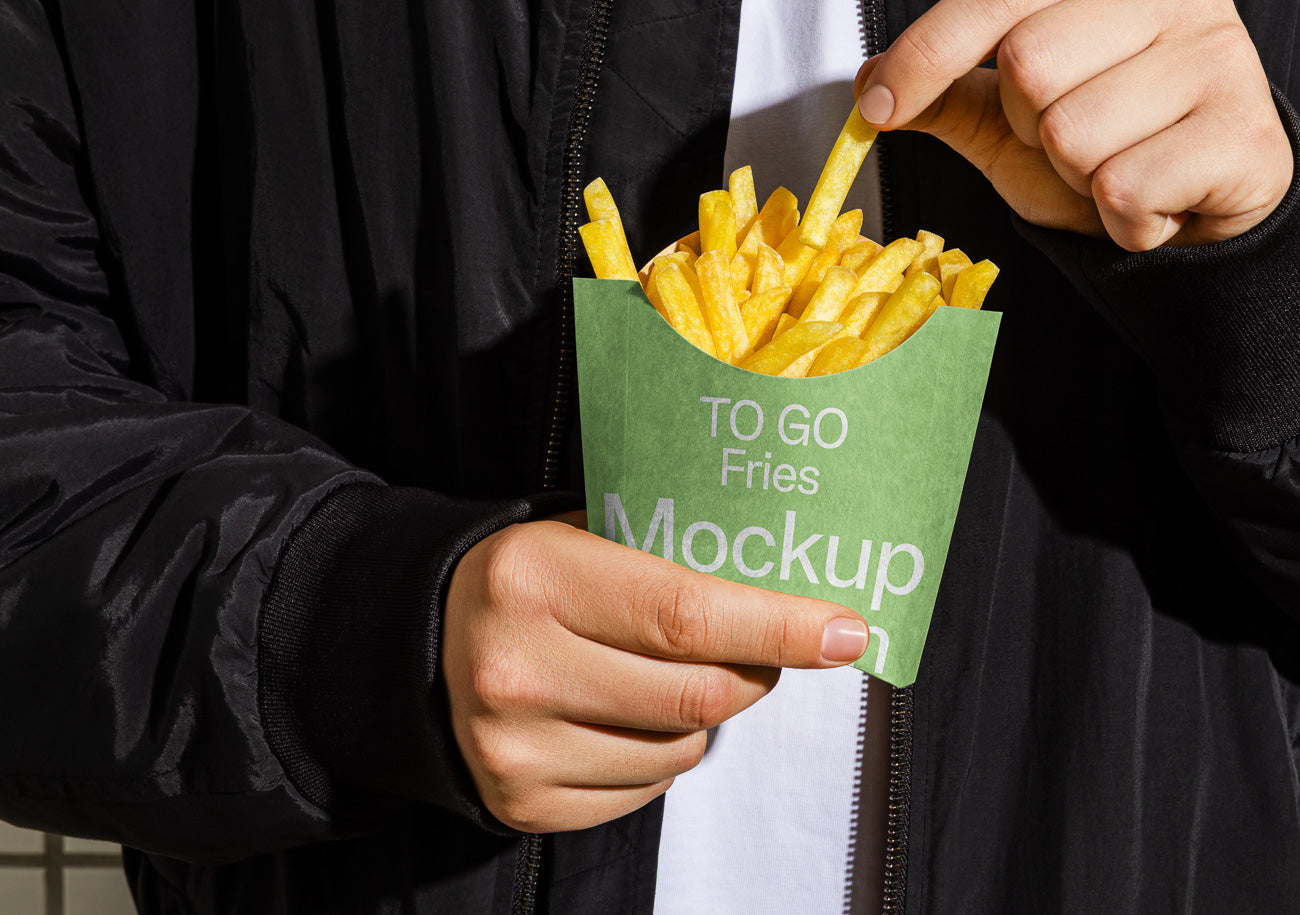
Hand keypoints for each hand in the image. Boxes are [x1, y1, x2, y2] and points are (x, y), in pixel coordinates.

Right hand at [441, 513, 869, 832]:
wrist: (416, 643)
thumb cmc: (529, 580)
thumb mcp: (580, 536)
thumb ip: (670, 557)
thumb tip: (793, 591)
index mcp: (535, 577)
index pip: (687, 614)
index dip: (778, 627)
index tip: (844, 631)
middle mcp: (516, 666)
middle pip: (696, 693)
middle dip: (755, 674)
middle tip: (764, 652)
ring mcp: (514, 745)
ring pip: (680, 751)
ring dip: (706, 718)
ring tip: (672, 678)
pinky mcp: (520, 801)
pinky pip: (644, 793)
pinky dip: (661, 759)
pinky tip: (630, 718)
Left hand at [854, 0, 1291, 250]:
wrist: (1211, 223)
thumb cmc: (1117, 155)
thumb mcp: (1019, 125)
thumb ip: (955, 97)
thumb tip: (869, 78)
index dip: (927, 50)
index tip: (876, 106)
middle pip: (1030, 63)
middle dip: (1030, 130)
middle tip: (1078, 149)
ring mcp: (1222, 56)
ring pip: (1074, 134)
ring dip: (1078, 181)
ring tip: (1122, 175)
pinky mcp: (1244, 132)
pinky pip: (1124, 188)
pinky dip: (1122, 220)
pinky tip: (1157, 206)